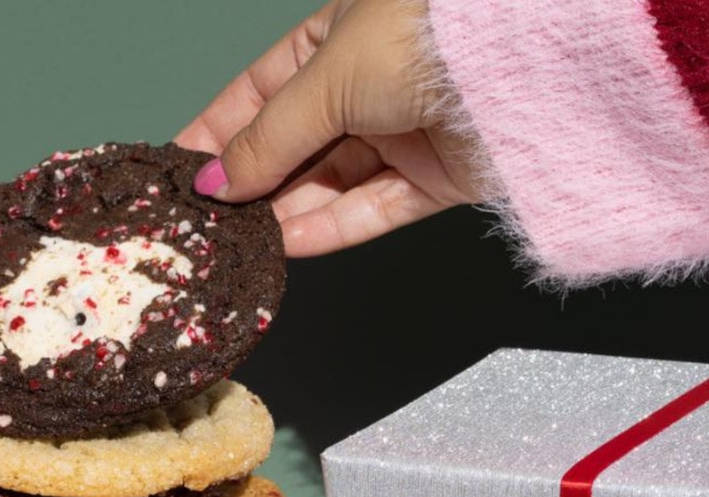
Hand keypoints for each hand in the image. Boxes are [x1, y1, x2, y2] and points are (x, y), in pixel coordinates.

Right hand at [176, 0, 483, 256]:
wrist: (527, 64)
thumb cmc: (420, 39)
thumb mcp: (323, 82)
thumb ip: (266, 139)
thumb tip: (214, 182)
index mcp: (335, 38)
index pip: (260, 91)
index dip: (218, 131)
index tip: (181, 170)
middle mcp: (367, 84)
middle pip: (293, 144)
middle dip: (250, 182)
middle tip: (204, 219)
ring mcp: (402, 132)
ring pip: (329, 183)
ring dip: (284, 212)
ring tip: (238, 240)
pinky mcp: (435, 178)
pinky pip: (372, 208)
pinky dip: (331, 228)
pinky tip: (288, 246)